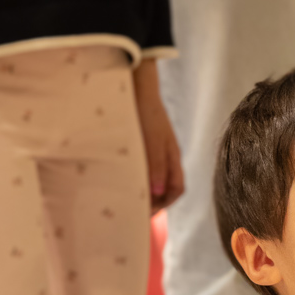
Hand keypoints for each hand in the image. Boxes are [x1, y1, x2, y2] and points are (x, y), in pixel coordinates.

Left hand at [133, 60, 183, 211]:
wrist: (135, 81)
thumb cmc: (144, 108)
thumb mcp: (151, 138)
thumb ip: (155, 165)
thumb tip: (157, 194)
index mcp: (172, 156)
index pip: (176, 189)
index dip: (164, 204)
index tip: (146, 212)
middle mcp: (165, 154)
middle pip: (164, 186)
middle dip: (151, 200)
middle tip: (132, 209)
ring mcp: (153, 147)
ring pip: (151, 176)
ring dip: (141, 188)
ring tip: (124, 195)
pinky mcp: (140, 140)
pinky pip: (140, 164)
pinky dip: (133, 175)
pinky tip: (118, 175)